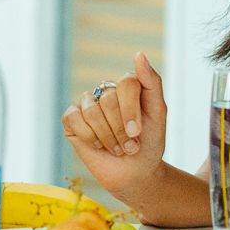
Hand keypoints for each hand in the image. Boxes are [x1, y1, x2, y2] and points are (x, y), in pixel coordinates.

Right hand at [62, 53, 169, 202]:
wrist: (135, 175)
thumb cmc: (148, 143)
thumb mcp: (158, 113)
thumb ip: (152, 82)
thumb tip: (139, 54)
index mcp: (127, 85)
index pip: (126, 83)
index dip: (130, 110)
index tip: (137, 132)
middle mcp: (105, 90)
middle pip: (108, 99)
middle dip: (120, 129)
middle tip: (129, 146)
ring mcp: (87, 104)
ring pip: (92, 110)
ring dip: (107, 137)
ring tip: (117, 148)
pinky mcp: (71, 119)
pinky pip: (74, 118)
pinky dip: (89, 137)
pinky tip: (98, 146)